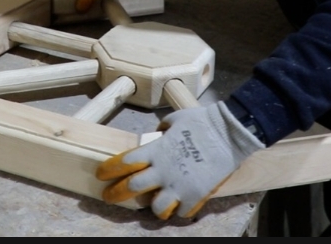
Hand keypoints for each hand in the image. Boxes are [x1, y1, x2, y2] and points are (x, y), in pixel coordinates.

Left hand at [96, 101, 263, 218]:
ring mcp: (179, 185)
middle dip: (115, 194)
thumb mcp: (175, 119)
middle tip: (108, 196)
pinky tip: (180, 205)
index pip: (124, 162)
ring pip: (155, 208)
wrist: (230, 132)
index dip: (109, 169)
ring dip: (152, 207)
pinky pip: (181, 212)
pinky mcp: (195, 196)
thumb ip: (162, 130)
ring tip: (153, 206)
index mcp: (156, 150)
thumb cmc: (203, 121)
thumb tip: (158, 134)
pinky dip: (179, 210)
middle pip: (131, 188)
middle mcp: (163, 170)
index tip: (101, 173)